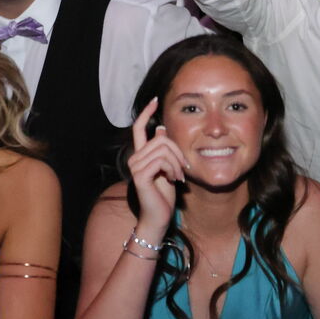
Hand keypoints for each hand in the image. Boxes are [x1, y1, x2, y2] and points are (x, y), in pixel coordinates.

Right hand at [127, 97, 186, 235]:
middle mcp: (135, 158)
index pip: (139, 128)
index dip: (146, 112)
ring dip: (177, 162)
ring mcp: (136, 167)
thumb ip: (164, 151)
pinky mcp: (140, 176)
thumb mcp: (167, 168)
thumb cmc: (164, 195)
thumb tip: (161, 129)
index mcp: (140, 154)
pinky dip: (173, 169)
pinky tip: (175, 179)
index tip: (155, 100)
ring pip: (163, 149)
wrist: (158, 218)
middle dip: (178, 151)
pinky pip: (161, 161)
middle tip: (184, 168)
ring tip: (179, 176)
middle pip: (161, 139)